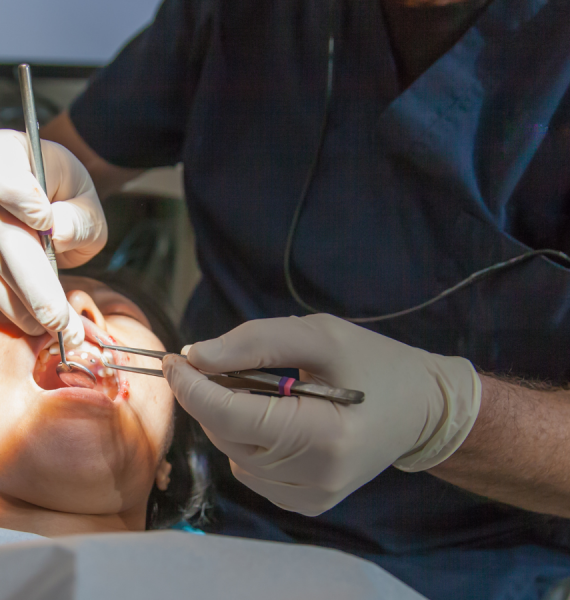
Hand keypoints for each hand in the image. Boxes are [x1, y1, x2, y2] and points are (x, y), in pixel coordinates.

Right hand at [0, 130, 106, 344]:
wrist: (44, 194)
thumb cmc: (63, 192)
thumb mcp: (83, 196)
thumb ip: (76, 216)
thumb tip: (54, 232)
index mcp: (6, 159)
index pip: (4, 175)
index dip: (18, 194)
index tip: (43, 217)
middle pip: (4, 238)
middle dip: (34, 286)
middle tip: (61, 321)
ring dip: (26, 308)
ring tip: (64, 331)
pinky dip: (17, 311)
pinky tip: (44, 326)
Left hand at [163, 314, 480, 515]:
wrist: (421, 407)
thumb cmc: (374, 362)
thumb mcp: (320, 334)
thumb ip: (255, 342)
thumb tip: (195, 356)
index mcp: (325, 433)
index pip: (233, 416)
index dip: (193, 388)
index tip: (174, 361)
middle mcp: (316, 476)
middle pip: (228, 435)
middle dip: (215, 397)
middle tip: (228, 365)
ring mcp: (313, 497)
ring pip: (235, 455)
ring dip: (233, 419)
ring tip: (269, 392)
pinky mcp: (309, 503)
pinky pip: (252, 472)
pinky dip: (250, 442)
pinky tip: (279, 421)